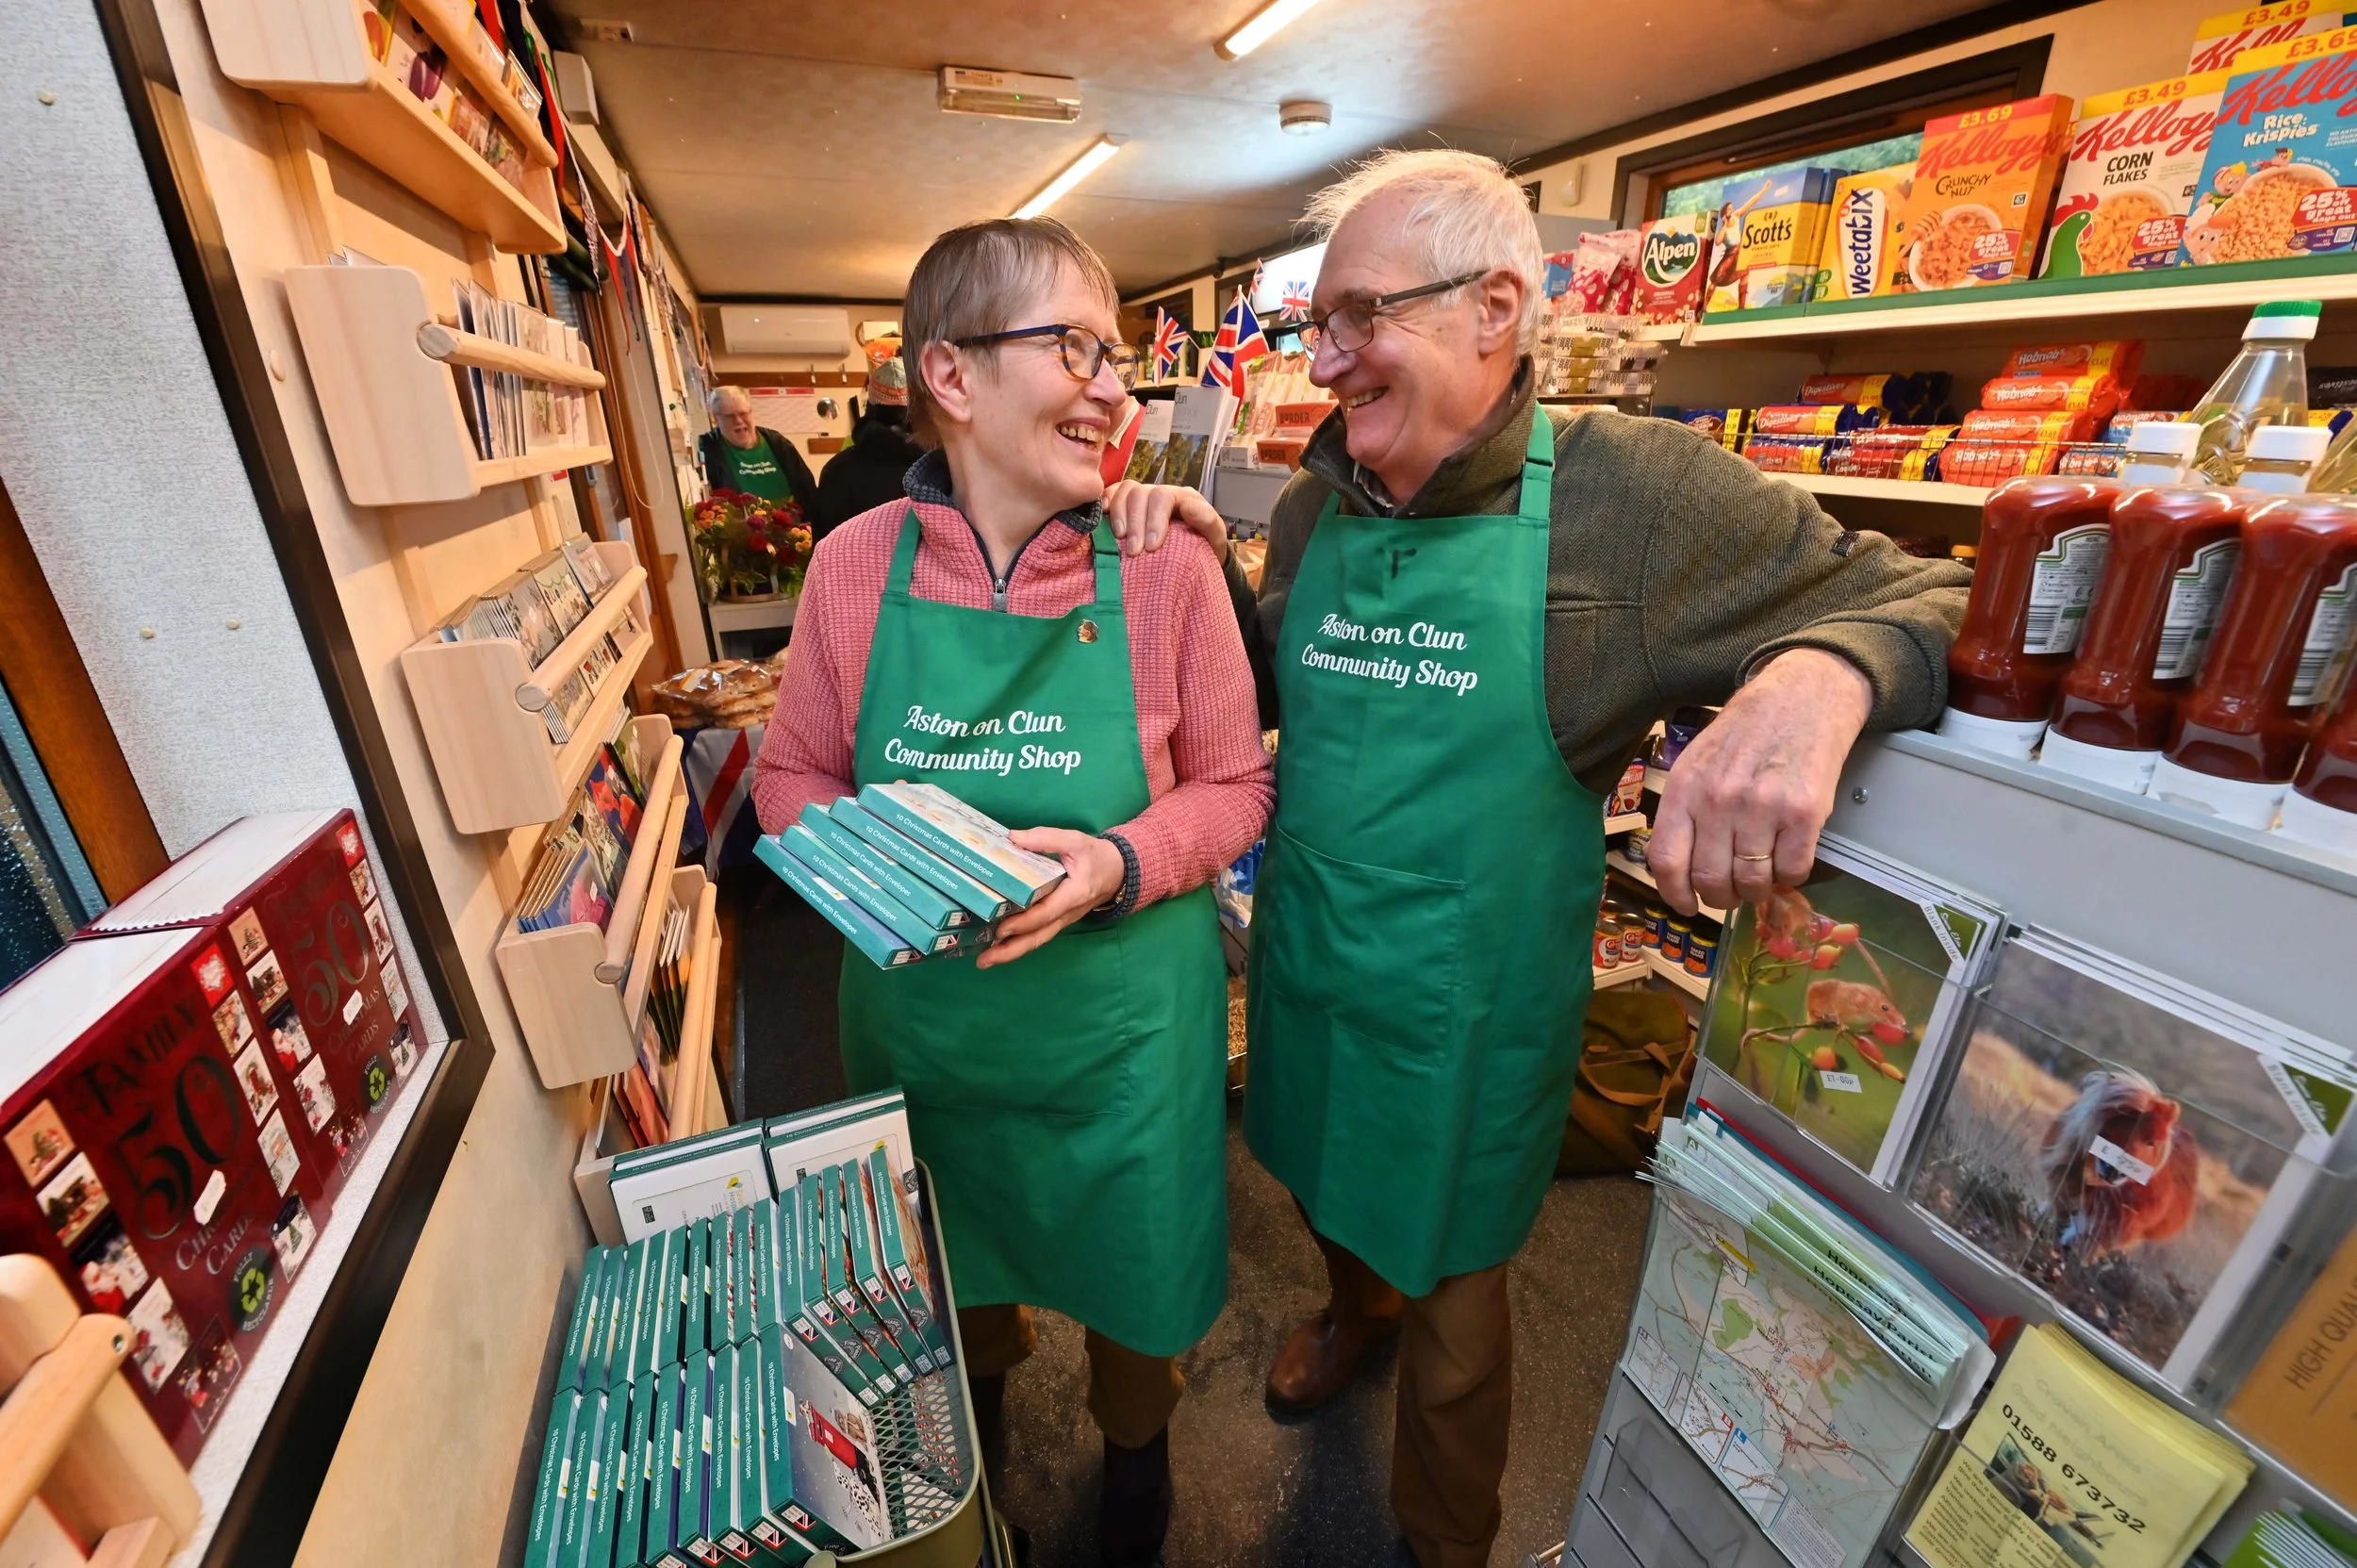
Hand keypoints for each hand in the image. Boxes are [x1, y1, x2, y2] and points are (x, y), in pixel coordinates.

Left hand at [975, 828, 1126, 968]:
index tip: (1001, 928)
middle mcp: (1068, 914)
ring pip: (1038, 940)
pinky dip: (1019, 943)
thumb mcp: (1076, 841)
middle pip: (1038, 937)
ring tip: (986, 960)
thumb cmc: (1097, 857)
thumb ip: (1047, 838)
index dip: (1023, 922)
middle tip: (984, 960)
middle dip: (1011, 950)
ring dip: (1011, 953)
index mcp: (1074, 894)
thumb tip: (1013, 838)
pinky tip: (1000, 946)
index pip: (1046, 913)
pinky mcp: (1058, 920)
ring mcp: (1063, 920)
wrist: (1118, 871)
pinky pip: (1039, 935)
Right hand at [1103, 480, 1229, 561]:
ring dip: (1119, 515)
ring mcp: (1143, 497)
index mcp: (1183, 496)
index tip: (1152, 547)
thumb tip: (1189, 506)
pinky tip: (1102, 517)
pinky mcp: (1127, 505)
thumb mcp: (1215, 537)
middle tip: (1134, 551)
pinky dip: (1105, 502)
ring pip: (1125, 491)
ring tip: (1119, 539)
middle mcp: (1161, 493)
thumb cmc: (1206, 547)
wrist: (1196, 558)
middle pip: (1140, 494)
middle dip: (1135, 523)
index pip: (1163, 497)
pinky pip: (1112, 494)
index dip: (1154, 519)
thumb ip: (1208, 521)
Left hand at [1648, 648, 1873, 916]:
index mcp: (1685, 789)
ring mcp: (1762, 808)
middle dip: (1721, 897)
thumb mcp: (1696, 763)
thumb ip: (1684, 812)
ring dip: (1756, 890)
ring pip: (1752, 882)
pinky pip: (1793, 870)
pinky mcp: (1804, 813)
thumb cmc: (1746, 732)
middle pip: (1710, 880)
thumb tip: (1679, 870)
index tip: (1686, 904)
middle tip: (1731, 891)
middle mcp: (1719, 801)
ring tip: (1760, 875)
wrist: (1802, 698)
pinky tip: (1788, 856)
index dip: (1674, 894)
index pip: (1666, 861)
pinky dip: (1791, 875)